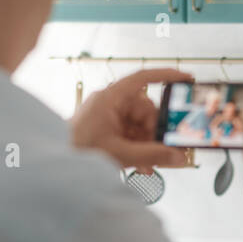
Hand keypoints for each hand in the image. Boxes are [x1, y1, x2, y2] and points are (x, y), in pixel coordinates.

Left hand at [71, 68, 193, 172]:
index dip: (166, 76)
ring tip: (148, 163)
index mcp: (109, 98)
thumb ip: (152, 155)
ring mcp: (108, 116)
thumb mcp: (120, 154)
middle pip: (145, 109)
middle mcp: (109, 103)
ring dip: (147, 144)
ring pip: (140, 125)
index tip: (186, 79)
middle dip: (154, 131)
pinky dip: (138, 148)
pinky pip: (131, 134)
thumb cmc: (77, 153)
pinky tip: (141, 165)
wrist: (56, 166)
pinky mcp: (106, 129)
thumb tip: (178, 156)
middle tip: (162, 149)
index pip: (142, 78)